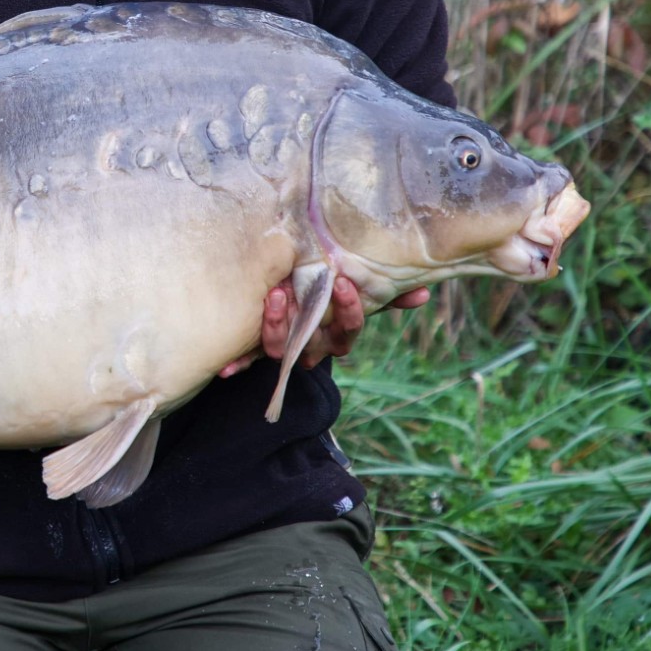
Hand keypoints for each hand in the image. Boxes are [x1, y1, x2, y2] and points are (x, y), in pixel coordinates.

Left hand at [219, 279, 429, 377]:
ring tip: (272, 297)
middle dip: (308, 318)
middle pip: (315, 341)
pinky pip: (250, 358)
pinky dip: (240, 363)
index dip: (349, 310)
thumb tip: (423, 293)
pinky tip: (228, 368)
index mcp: (338, 333)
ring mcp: (288, 349)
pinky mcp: (260, 349)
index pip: (349, 328)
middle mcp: (314, 346)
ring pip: (283, 349)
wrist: (296, 307)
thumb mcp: (357, 292)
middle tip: (294, 290)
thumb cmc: (331, 297)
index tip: (342, 282)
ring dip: (276, 327)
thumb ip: (386, 293)